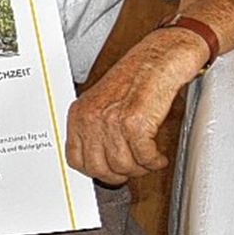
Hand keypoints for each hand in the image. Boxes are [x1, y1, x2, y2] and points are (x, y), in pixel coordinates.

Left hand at [66, 30, 195, 184]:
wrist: (157, 59)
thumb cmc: (134, 78)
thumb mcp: (101, 102)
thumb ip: (94, 128)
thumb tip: (97, 159)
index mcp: (79, 113)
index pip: (75, 159)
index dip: (96, 172)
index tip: (109, 172)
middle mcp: (91, 117)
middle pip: (99, 168)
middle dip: (120, 174)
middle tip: (133, 168)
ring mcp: (111, 120)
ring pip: (123, 166)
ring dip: (140, 168)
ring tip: (147, 159)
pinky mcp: (135, 122)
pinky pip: (144, 157)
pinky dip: (154, 161)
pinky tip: (157, 156)